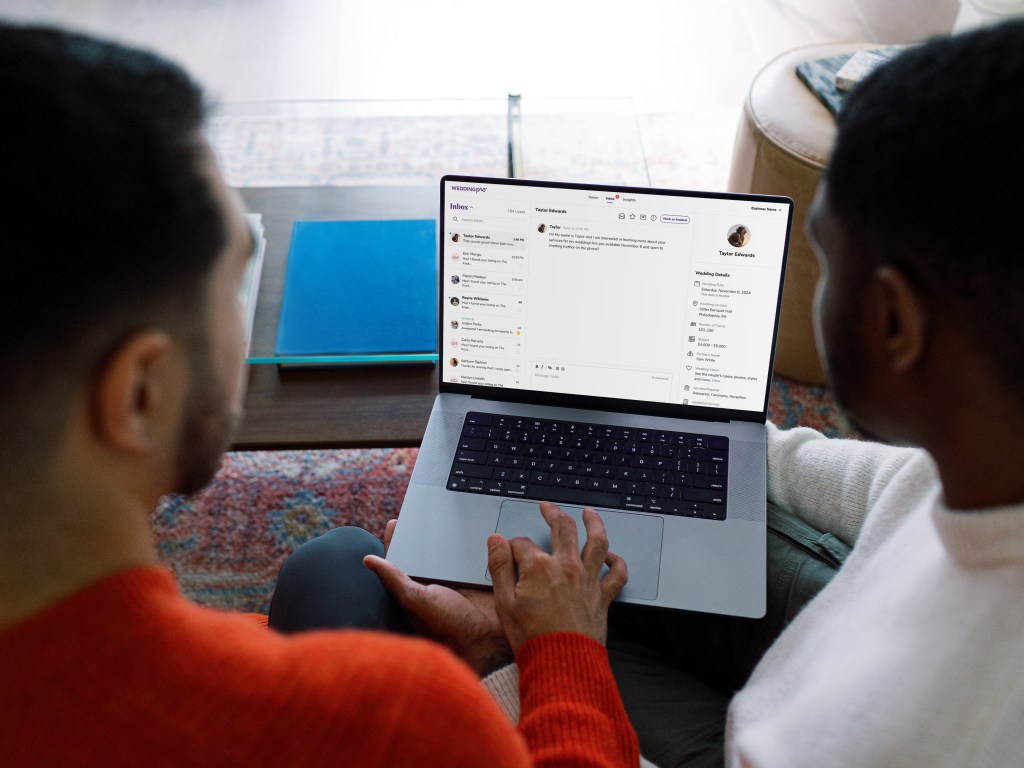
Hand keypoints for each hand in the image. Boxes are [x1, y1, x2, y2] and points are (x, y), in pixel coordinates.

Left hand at [364, 520, 512, 676]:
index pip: (401, 560)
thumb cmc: (449, 627)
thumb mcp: (418, 600)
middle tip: (420, 513)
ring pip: (449, 553)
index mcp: (416, 589)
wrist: (488, 643)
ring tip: (446, 517)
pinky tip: (475, 531)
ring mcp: (457, 581)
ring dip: (449, 537)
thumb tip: (367, 560)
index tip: (394, 522)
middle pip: (425, 553)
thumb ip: (395, 580)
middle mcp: (435, 585)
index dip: (396, 541)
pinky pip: (472, 558)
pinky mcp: (477, 579)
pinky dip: (473, 546)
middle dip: (422, 534)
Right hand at [488, 502, 626, 651]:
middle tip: (547, 507)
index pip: (522, 544)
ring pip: (597, 541)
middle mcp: (567, 566)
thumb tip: (495, 541)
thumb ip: (499, 567)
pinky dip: (617, 562)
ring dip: (594, 523)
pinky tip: (612, 556)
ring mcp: (588, 579)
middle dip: (553, 513)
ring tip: (590, 513)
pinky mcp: (602, 596)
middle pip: (563, 528)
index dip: (512, 547)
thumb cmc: (532, 637)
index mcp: (539, 567)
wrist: (562, 664)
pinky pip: (617, 574)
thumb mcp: (504, 602)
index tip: (507, 553)